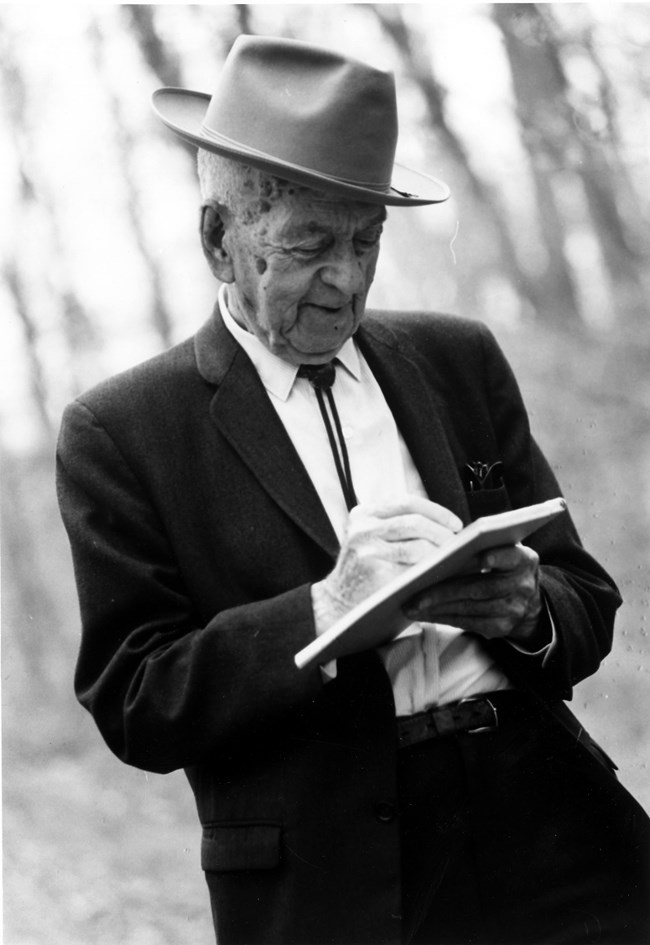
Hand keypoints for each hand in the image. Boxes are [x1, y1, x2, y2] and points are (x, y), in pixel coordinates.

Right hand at [312, 497, 462, 634]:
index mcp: (363, 514)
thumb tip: (448, 528)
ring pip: (419, 543)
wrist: (338, 608)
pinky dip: (434, 568)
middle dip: (443, 532)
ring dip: (443, 552)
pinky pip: (415, 566)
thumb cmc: (366, 576)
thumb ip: (399, 528)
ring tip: (456, 560)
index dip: (436, 511)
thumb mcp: (373, 541)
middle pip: (416, 520)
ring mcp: (368, 547)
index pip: (407, 502)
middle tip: (459, 545)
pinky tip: (444, 573)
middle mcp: (363, 526)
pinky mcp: (375, 570)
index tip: (456, 524)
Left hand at [403, 542, 544, 646]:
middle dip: (443, 592)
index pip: (512, 557)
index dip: (499, 557)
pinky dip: (444, 618)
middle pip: (479, 588)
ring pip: (469, 608)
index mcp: (523, 560)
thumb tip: (444, 550)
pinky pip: (468, 623)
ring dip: (437, 608)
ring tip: (413, 606)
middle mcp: (522, 586)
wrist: (527, 601)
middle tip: (415, 595)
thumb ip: (485, 545)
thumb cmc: (503, 566)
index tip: (484, 558)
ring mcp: (513, 610)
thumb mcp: (502, 550)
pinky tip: (425, 614)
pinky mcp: (501, 627)